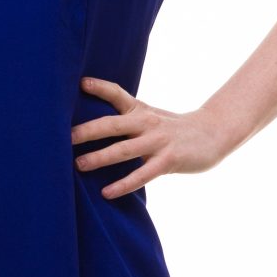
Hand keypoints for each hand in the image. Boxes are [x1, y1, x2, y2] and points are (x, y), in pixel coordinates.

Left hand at [70, 76, 226, 197]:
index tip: (80, 83)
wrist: (212, 134)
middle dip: (87, 131)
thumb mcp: (149, 116)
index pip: (116, 94)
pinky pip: (142, 175)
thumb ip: (125, 118)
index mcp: (139, 110)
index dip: (99, 87)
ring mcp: (157, 142)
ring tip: (79, 165)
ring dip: (100, 158)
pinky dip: (123, 184)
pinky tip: (107, 192)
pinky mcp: (168, 161)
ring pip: (124, 150)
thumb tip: (90, 125)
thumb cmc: (172, 128)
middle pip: (112, 124)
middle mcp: (146, 123)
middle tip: (63, 137)